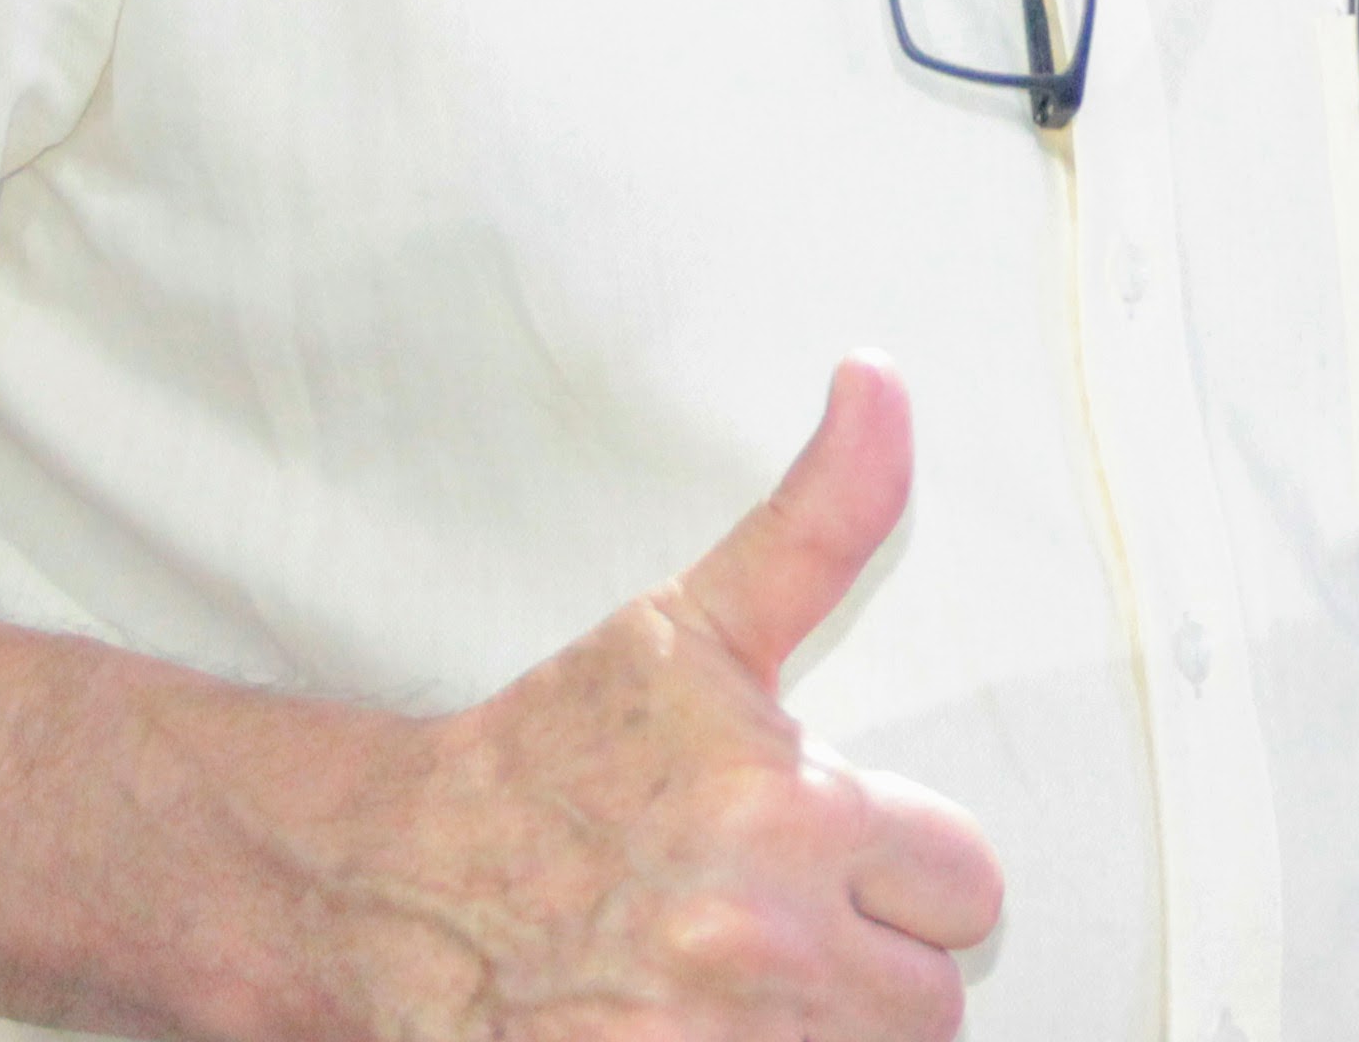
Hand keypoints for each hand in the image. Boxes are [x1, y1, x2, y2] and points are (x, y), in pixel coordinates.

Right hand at [310, 359, 996, 1036]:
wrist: (390, 888)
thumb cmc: (548, 761)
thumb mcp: (695, 628)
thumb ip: (823, 517)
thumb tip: (881, 382)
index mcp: (792, 817)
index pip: (967, 885)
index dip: (899, 870)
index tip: (824, 855)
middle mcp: (761, 947)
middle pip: (930, 1002)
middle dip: (866, 962)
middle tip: (773, 925)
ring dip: (815, 1030)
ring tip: (729, 983)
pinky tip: (695, 1025)